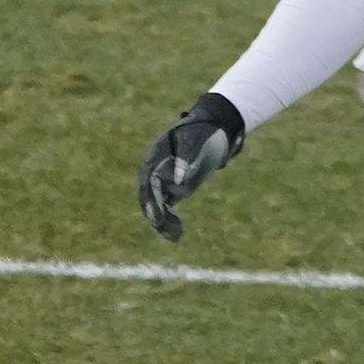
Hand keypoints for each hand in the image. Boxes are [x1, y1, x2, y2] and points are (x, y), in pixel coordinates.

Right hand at [136, 91, 245, 241]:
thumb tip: (178, 183)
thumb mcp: (193, 141)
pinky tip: (177, 233)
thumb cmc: (202, 131)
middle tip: (162, 227)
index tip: (156, 215)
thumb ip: (184, 161)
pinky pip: (168, 209)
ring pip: (157, 206)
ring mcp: (164, 182)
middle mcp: (154, 172)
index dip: (151, 199)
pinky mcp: (175, 190)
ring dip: (163, 222)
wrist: (214, 127)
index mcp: (153, 159)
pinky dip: (171, 221)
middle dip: (155, 214)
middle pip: (149, 197)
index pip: (148, 183)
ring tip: (174, 236)